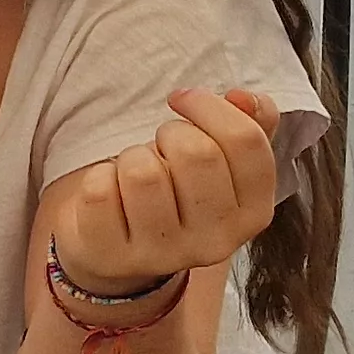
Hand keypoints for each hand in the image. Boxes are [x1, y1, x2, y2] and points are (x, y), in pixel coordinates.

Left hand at [47, 88, 284, 299]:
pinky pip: (99, 191)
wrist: (119, 250)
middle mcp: (217, 241)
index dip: (209, 106)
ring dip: (131, 157)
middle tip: (160, 148)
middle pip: (196, 152)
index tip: (182, 100)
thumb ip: (248, 125)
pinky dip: (99, 178)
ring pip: (142, 172)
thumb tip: (243, 97)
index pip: (246, 141)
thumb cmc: (173, 193)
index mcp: (254, 212)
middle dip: (169, 134)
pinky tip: (109, 195)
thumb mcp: (221, 163)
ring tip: (134, 174)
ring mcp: (165, 255)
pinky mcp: (115, 256)